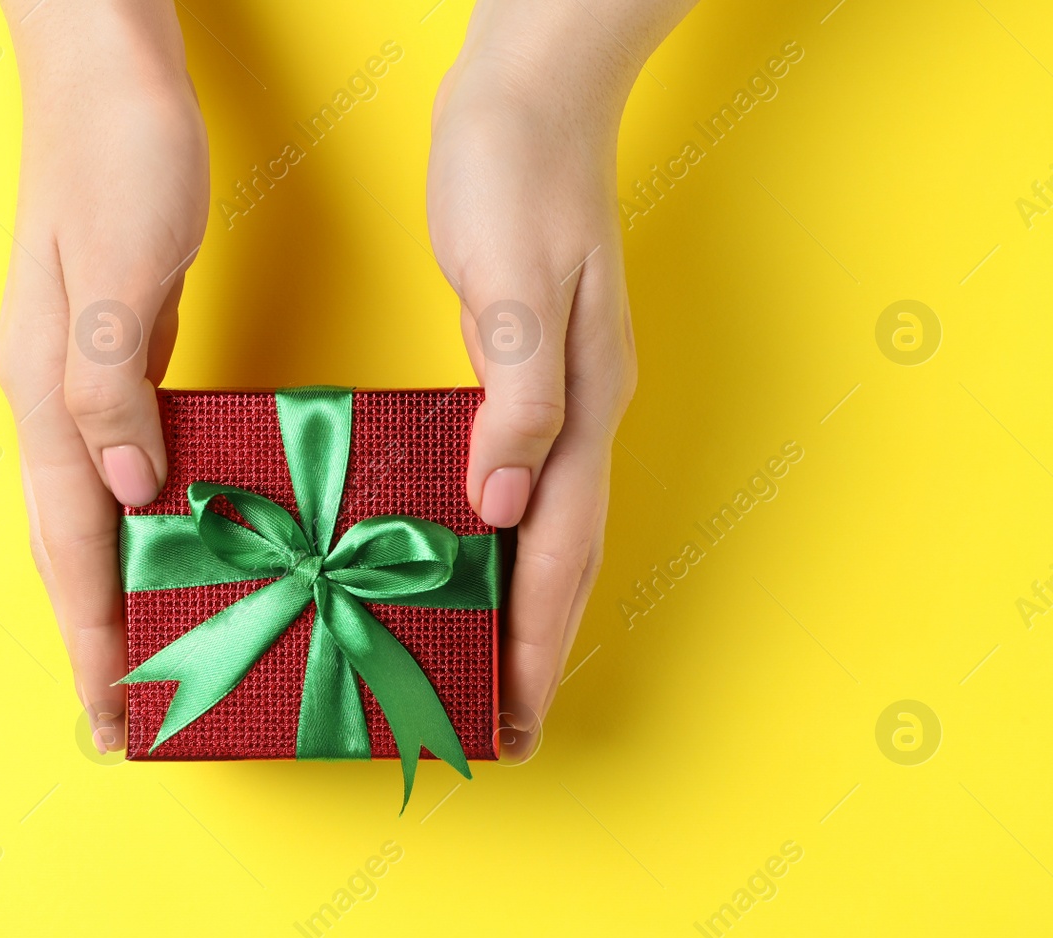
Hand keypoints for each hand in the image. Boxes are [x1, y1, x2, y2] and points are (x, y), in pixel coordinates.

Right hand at [0, 0, 205, 752]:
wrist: (101, 68)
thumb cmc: (117, 155)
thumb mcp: (122, 269)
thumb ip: (112, 384)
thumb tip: (130, 493)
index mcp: (49, 388)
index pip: (72, 544)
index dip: (91, 638)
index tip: (110, 723)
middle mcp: (50, 395)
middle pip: (69, 546)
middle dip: (95, 639)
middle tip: (125, 721)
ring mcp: (75, 374)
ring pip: (90, 513)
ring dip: (113, 591)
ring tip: (145, 657)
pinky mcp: (110, 350)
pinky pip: (117, 466)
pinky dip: (135, 525)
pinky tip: (165, 541)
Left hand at [427, 0, 689, 759]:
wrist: (535, 92)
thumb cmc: (516, 176)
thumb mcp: (510, 283)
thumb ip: (516, 399)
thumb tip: (500, 510)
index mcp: (579, 405)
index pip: (558, 552)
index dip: (536, 645)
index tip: (516, 722)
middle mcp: (581, 414)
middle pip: (561, 561)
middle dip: (534, 651)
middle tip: (504, 729)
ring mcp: (562, 394)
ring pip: (548, 530)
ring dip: (521, 608)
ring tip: (488, 671)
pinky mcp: (531, 371)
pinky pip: (523, 484)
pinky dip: (503, 542)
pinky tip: (471, 556)